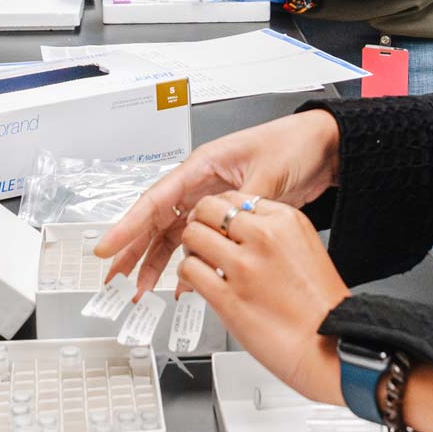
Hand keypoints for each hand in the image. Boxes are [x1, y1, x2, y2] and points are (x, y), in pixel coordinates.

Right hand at [94, 111, 340, 295]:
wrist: (324, 147)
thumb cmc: (294, 144)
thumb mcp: (268, 173)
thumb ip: (242, 202)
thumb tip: (227, 225)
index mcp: (203, 164)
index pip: (156, 199)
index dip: (128, 226)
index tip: (108, 248)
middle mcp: (202, 182)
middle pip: (157, 220)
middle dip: (133, 249)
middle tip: (115, 276)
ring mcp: (213, 200)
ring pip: (174, 233)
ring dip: (157, 261)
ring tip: (142, 287)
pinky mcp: (228, 216)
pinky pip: (198, 241)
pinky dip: (187, 261)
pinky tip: (181, 281)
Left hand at [177, 197, 347, 405]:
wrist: (330, 345)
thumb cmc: (320, 306)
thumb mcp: (305, 248)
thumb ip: (273, 233)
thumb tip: (241, 229)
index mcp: (286, 221)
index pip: (235, 198)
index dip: (220, 212)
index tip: (218, 224)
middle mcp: (264, 238)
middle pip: (209, 209)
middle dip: (200, 223)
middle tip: (202, 239)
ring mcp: (245, 267)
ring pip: (193, 236)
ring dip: (191, 249)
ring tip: (199, 261)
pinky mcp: (228, 297)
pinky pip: (189, 271)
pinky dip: (187, 276)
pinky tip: (197, 282)